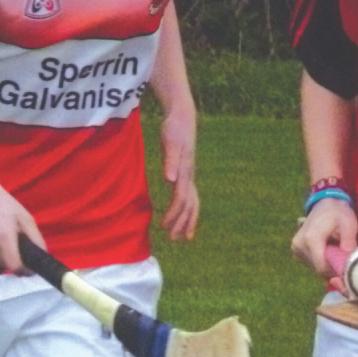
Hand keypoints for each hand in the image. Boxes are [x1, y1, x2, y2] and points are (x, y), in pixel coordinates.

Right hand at [0, 176, 44, 274]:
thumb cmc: (7, 207)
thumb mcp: (26, 219)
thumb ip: (36, 239)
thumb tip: (44, 257)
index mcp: (4, 238)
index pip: (15, 266)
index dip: (26, 271)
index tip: (34, 268)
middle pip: (10, 268)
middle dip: (21, 264)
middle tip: (25, 249)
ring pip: (3, 267)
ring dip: (11, 261)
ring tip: (12, 243)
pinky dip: (2, 259)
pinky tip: (2, 245)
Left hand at [159, 110, 198, 240]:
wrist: (183, 117)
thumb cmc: (174, 129)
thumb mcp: (170, 143)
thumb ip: (170, 161)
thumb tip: (170, 179)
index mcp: (185, 172)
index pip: (182, 199)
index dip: (175, 214)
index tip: (165, 227)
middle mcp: (189, 176)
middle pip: (189, 205)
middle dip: (183, 223)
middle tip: (174, 239)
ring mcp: (189, 174)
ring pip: (192, 202)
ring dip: (187, 220)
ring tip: (181, 235)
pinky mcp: (186, 171)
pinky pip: (189, 195)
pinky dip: (186, 208)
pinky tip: (180, 213)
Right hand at [291, 198, 357, 279]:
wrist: (325, 202)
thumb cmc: (338, 212)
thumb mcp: (349, 224)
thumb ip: (349, 242)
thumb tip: (350, 262)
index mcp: (311, 239)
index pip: (322, 268)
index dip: (336, 274)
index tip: (348, 274)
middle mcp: (299, 244)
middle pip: (318, 269)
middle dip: (333, 270)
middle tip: (345, 261)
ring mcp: (295, 247)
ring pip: (314, 267)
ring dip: (327, 265)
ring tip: (336, 252)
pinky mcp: (295, 249)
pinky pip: (310, 263)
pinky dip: (321, 261)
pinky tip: (328, 251)